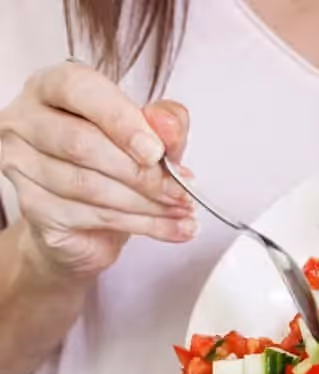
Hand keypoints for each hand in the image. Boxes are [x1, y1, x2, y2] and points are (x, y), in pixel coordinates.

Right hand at [0, 61, 194, 278]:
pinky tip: (172, 227)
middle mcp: (25, 121)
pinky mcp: (33, 207)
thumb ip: (164, 123)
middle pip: (81, 144)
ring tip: (182, 210)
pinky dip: (143, 225)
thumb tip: (169, 125)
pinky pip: (92, 216)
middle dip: (141, 172)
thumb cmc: (110, 163)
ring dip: (146, 203)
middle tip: (180, 190)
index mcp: (51, 87)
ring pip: (88, 185)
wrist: (84, 221)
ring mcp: (21, 165)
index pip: (78, 89)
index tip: (156, 150)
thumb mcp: (147, 134)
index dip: (120, 120)